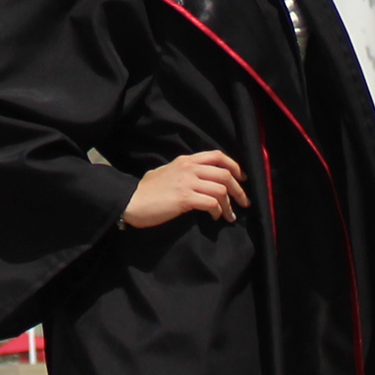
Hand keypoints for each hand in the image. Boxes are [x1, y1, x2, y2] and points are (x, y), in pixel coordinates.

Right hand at [123, 150, 246, 227]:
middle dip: (239, 190)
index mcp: (186, 161)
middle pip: (225, 174)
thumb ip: (184, 172)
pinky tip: (215, 218)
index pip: (218, 156)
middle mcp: (189, 168)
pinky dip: (217, 212)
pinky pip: (211, 203)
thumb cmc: (147, 191)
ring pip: (221, 189)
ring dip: (229, 205)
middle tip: (243, 202)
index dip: (235, 166)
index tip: (242, 178)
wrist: (131, 201)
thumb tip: (202, 180)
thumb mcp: (168, 172)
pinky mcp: (184, 198)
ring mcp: (187, 183)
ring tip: (229, 216)